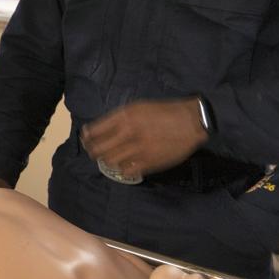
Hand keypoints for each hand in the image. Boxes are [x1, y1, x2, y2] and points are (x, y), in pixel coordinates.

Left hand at [80, 98, 207, 178]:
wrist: (191, 122)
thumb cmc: (165, 111)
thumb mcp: (138, 107)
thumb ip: (120, 118)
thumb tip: (102, 129)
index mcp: (124, 117)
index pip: (94, 131)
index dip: (87, 137)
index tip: (86, 139)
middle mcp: (127, 133)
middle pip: (98, 149)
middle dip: (92, 151)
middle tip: (93, 152)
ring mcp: (137, 150)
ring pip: (109, 161)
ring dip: (106, 161)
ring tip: (108, 159)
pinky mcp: (148, 163)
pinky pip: (126, 171)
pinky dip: (122, 169)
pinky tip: (124, 166)